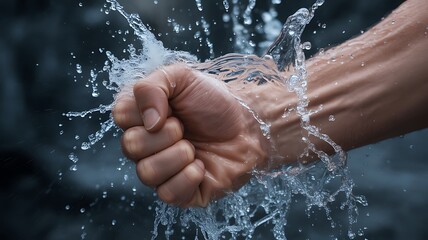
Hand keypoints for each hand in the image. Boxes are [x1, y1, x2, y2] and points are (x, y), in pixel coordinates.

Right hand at [112, 63, 268, 206]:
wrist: (248, 124)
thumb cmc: (214, 101)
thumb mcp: (182, 77)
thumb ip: (152, 86)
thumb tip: (148, 123)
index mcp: (142, 116)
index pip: (120, 116)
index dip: (144, 112)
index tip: (170, 109)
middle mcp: (146, 145)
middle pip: (130, 146)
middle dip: (165, 134)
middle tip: (185, 128)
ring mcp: (161, 170)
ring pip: (146, 173)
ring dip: (177, 156)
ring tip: (194, 148)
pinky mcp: (179, 192)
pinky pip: (167, 193)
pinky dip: (188, 177)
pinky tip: (202, 166)